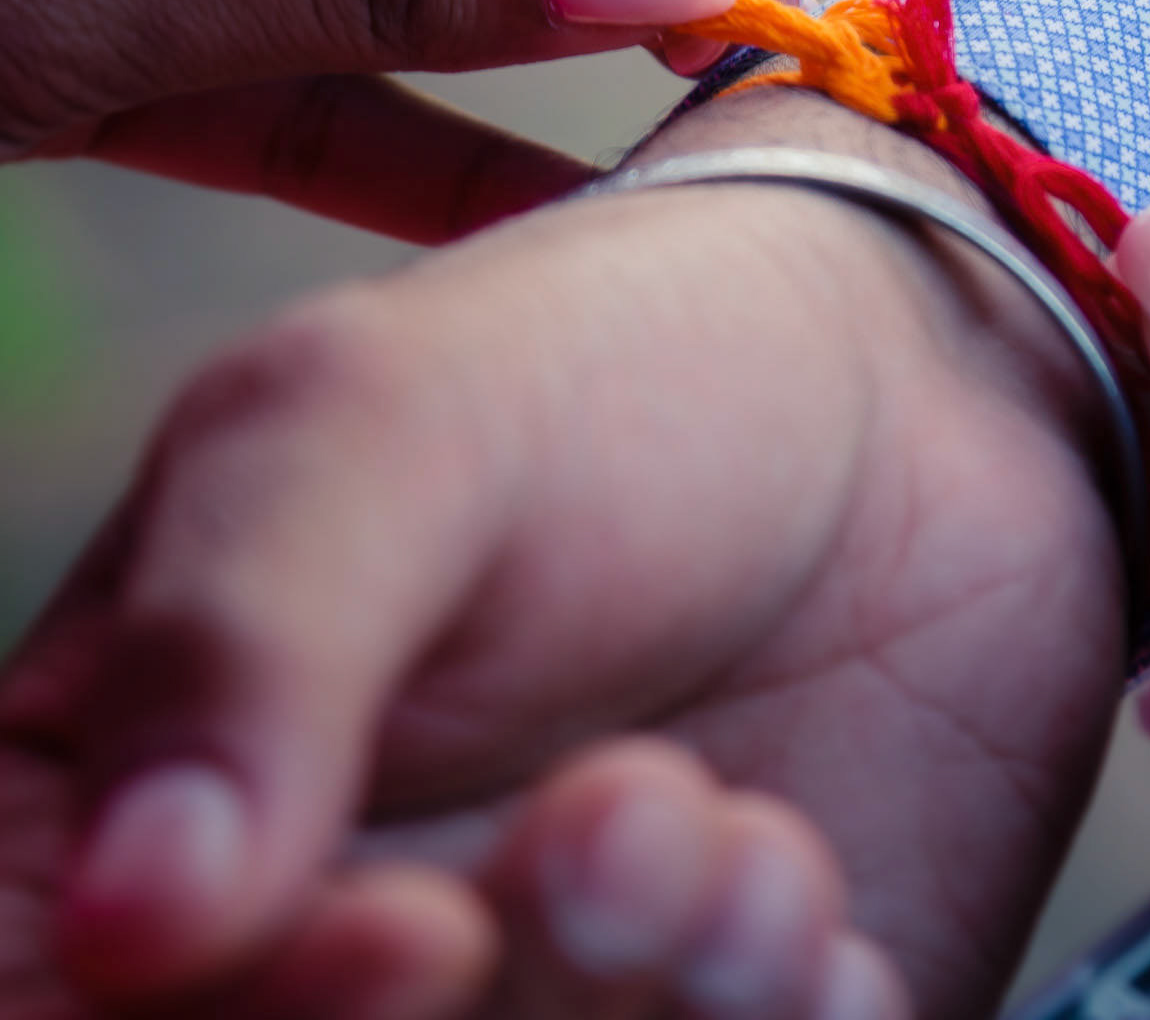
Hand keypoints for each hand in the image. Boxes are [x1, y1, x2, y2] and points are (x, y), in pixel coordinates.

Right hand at [0, 88, 1127, 1018]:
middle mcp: (311, 944)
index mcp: (146, 798)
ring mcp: (525, 1002)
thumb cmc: (604, 375)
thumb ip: (241, 638)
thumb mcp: (390, 423)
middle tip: (630, 823)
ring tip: (753, 848)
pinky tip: (823, 917)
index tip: (418, 928)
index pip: (68, 1001)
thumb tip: (135, 914)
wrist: (885, 398)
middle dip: (504, 1009)